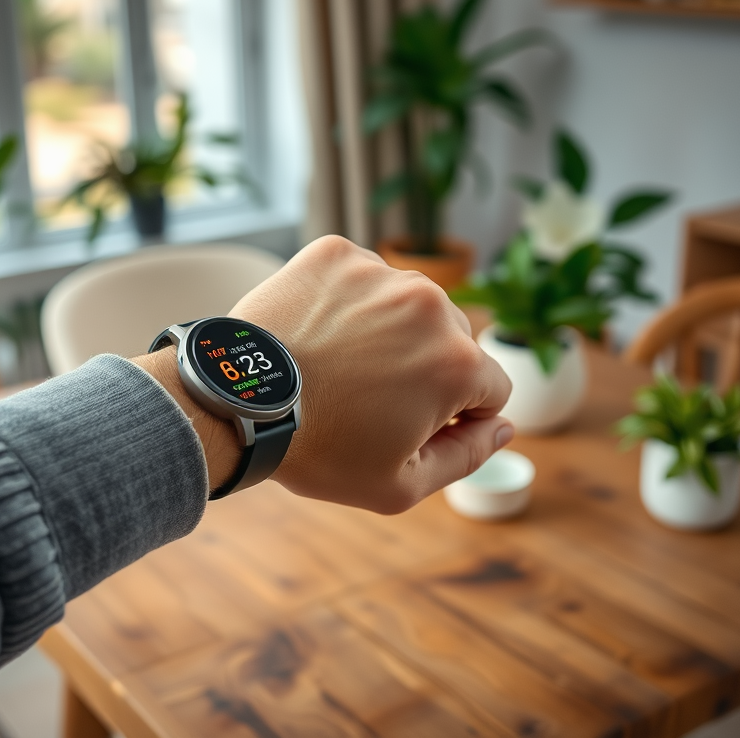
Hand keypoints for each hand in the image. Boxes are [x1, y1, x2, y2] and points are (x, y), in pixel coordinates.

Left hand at [230, 235, 512, 513]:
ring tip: (338, 366)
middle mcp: (430, 305)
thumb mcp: (400, 485)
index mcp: (457, 363)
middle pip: (452, 343)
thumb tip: (504, 428)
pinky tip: (318, 335)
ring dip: (388, 333)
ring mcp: (381, 273)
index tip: (410, 426)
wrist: (235, 401)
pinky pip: (363, 279)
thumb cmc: (318, 449)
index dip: (456, 417)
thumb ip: (467, 457)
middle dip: (424, 371)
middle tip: (367, 399)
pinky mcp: (337, 253)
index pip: (491, 389)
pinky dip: (348, 303)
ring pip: (408, 307)